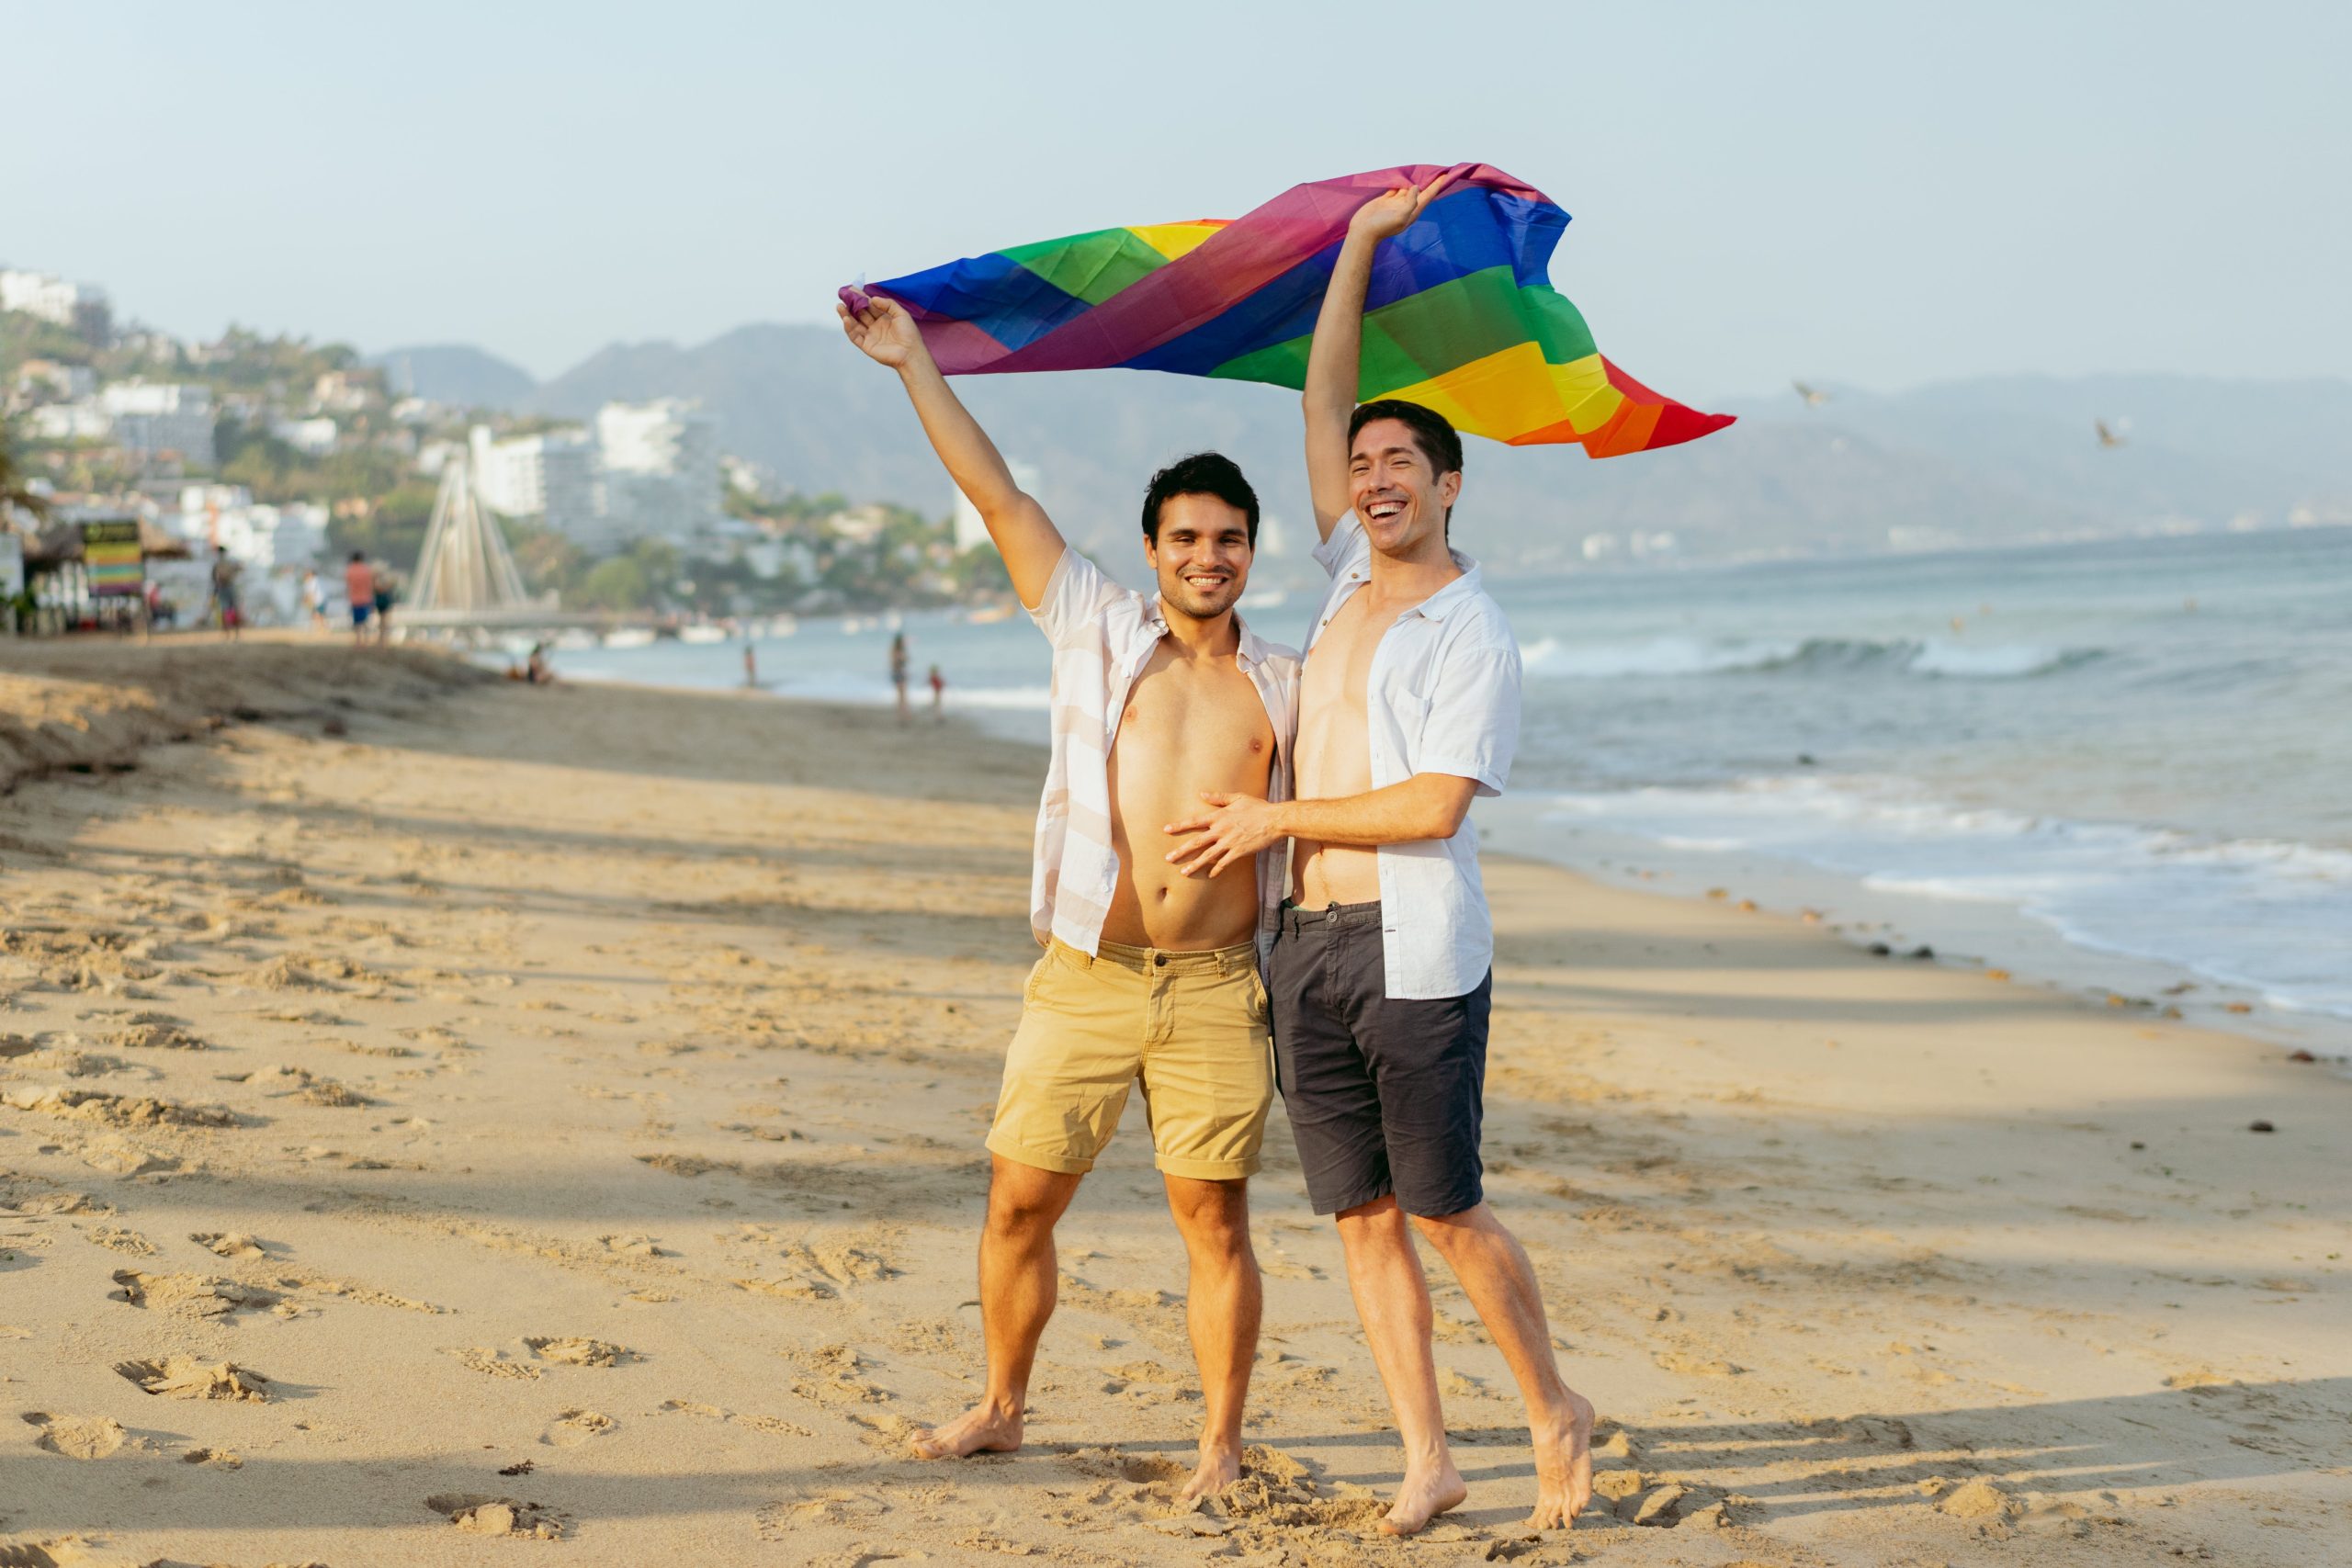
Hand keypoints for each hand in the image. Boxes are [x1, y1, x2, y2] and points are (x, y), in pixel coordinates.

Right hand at [837, 293, 929, 370]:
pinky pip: (855, 336)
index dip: (861, 298)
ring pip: (855, 324)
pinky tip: (846, 319)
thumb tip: (873, 298)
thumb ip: (888, 304)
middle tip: (843, 296)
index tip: (852, 289)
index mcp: (884, 318)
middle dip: (851, 305)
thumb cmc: (910, 335)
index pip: (869, 306)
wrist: (911, 353)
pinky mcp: (866, 345)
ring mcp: (870, 336)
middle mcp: (875, 326)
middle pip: (860, 314)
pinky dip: (849, 328)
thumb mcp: (901, 314)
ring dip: (846, 315)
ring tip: (840, 306)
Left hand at [1164, 791, 1284, 877]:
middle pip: (1197, 842)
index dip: (1180, 826)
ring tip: (1183, 873)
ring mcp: (1229, 842)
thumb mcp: (1238, 798)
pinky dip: (1216, 869)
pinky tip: (1210, 875)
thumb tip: (1202, 794)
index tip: (1166, 830)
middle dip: (1181, 851)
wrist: (1274, 820)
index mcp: (1219, 816)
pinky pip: (1224, 863)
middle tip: (1168, 858)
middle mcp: (1221, 830)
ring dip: (1195, 864)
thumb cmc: (1257, 807)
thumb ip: (1219, 797)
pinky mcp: (1239, 852)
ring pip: (1208, 855)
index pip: (1195, 821)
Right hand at [1345, 171, 1457, 245]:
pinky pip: (1396, 187)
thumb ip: (1411, 201)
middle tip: (1435, 169)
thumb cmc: (1382, 226)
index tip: (1445, 175)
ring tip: (1421, 169)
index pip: (1428, 195)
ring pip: (1407, 188)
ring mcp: (1395, 203)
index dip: (1437, 185)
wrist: (1363, 232)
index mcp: (1413, 211)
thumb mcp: (1401, 216)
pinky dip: (1399, 181)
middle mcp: (1406, 206)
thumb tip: (1416, 187)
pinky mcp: (1386, 200)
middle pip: (1420, 191)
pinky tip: (1403, 175)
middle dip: (1427, 181)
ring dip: (1413, 179)